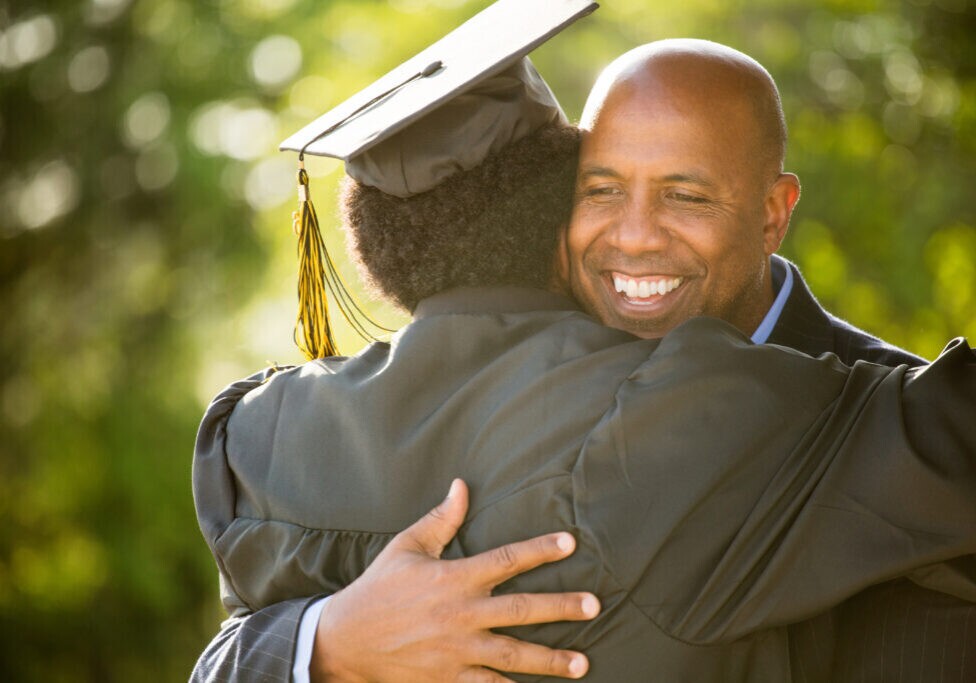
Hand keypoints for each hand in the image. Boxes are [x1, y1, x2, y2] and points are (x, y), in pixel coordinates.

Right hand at [310, 479, 599, 681]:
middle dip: (560, 608)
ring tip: (582, 663)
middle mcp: (460, 614)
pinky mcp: (448, 679)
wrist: (345, 640)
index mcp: (453, 578)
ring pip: (513, 655)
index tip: (570, 543)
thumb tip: (462, 485)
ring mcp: (456, 651)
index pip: (506, 559)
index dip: (540, 549)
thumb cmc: (379, 587)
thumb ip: (442, 519)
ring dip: (550, 659)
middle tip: (594, 606)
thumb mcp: (407, 546)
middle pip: (521, 610)